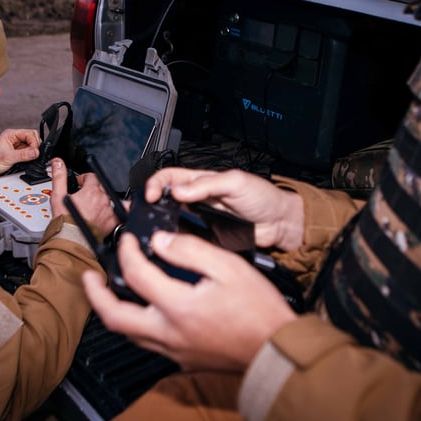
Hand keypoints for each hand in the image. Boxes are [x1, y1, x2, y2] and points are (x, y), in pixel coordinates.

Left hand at [0, 128, 39, 176]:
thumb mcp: (8, 157)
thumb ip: (22, 155)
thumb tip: (35, 152)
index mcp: (11, 134)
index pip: (29, 133)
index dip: (34, 142)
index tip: (35, 152)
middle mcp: (15, 138)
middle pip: (33, 137)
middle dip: (35, 146)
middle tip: (34, 155)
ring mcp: (18, 144)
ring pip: (32, 144)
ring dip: (33, 151)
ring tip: (30, 158)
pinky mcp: (20, 151)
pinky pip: (30, 151)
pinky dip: (32, 156)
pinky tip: (28, 160)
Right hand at [48, 159, 119, 235]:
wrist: (73, 240)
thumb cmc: (66, 221)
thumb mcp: (58, 195)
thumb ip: (59, 176)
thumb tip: (58, 163)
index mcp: (91, 190)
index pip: (92, 176)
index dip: (84, 178)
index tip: (79, 182)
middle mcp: (103, 199)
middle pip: (101, 187)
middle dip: (92, 188)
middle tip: (83, 195)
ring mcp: (109, 210)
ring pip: (108, 199)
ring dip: (101, 200)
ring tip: (91, 206)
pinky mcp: (113, 222)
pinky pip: (118, 213)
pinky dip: (113, 213)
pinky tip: (105, 215)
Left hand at [83, 231, 297, 371]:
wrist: (276, 351)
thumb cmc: (260, 310)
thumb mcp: (229, 267)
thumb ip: (190, 250)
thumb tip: (160, 240)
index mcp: (178, 307)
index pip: (137, 274)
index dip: (127, 252)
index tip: (128, 241)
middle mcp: (169, 333)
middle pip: (115, 317)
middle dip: (95, 295)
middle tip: (89, 278)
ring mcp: (174, 351)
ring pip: (129, 334)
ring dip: (114, 312)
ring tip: (110, 293)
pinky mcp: (183, 361)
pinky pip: (148, 344)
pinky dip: (137, 325)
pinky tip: (144, 312)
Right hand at [145, 167, 303, 251]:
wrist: (280, 223)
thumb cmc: (263, 197)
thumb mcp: (236, 183)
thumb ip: (207, 185)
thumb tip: (180, 189)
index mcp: (201, 180)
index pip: (170, 177)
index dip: (156, 184)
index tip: (151, 196)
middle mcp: (197, 198)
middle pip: (165, 198)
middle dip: (149, 203)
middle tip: (140, 213)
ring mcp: (200, 218)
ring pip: (171, 218)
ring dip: (158, 222)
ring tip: (149, 228)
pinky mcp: (206, 237)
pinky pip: (185, 238)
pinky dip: (173, 241)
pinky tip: (167, 243)